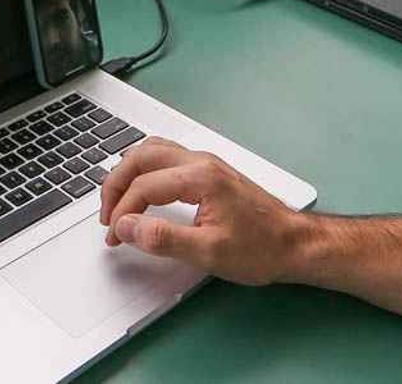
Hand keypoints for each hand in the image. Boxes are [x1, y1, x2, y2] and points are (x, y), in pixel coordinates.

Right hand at [98, 137, 305, 284]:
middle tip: (106, 216)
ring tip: (117, 201)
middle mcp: (200, 162)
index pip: (144, 186)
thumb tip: (126, 226)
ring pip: (152, 150)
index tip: (114, 237)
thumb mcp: (208, 252)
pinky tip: (141, 187)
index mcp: (199, 177)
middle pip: (141, 157)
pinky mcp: (210, 171)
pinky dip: (144, 170)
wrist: (295, 243)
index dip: (121, 212)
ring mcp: (206, 163)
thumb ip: (162, 238)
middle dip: (116, 185)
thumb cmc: (259, 248)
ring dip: (128, 172)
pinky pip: (165, 156)